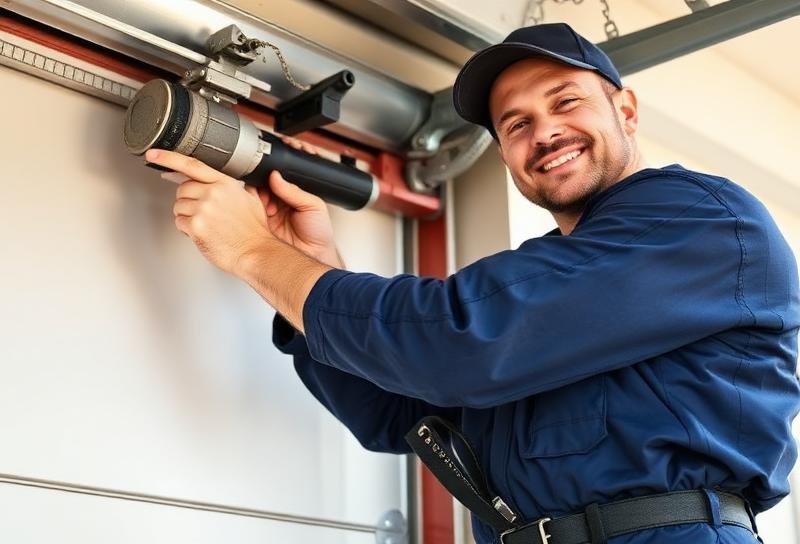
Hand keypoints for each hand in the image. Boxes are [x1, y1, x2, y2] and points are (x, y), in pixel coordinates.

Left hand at [145, 149, 273, 275]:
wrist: (256, 252)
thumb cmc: (254, 231)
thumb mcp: (251, 200)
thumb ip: (236, 187)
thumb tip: (225, 183)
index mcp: (224, 184)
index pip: (191, 165)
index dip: (168, 158)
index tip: (154, 154)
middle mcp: (213, 193)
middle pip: (182, 189)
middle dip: (188, 200)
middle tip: (203, 212)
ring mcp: (203, 210)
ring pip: (178, 207)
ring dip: (187, 216)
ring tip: (207, 224)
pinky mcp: (196, 227)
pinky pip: (179, 223)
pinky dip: (187, 229)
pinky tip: (203, 233)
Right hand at [257, 136, 342, 267]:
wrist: (313, 257)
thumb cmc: (319, 235)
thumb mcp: (314, 206)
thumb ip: (295, 191)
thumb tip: (277, 175)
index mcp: (294, 193)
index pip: (282, 172)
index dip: (279, 161)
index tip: (278, 152)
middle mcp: (279, 199)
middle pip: (265, 178)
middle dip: (265, 174)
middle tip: (269, 179)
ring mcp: (267, 209)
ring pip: (255, 191)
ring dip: (258, 189)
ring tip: (267, 196)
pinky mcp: (258, 221)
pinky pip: (248, 207)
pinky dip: (249, 203)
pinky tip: (257, 202)